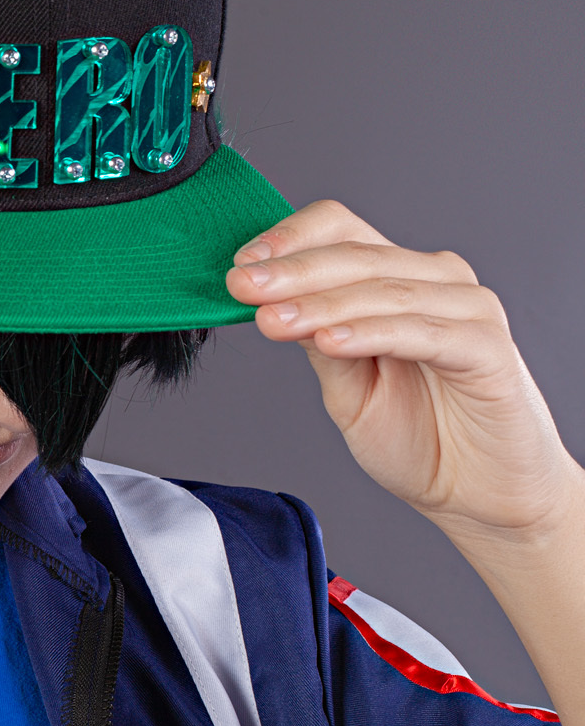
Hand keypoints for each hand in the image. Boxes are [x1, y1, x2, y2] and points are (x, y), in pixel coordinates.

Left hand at [225, 200, 584, 550]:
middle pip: (356, 255)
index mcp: (396, 279)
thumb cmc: (420, 436)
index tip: (239, 265)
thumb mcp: (346, 387)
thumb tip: (267, 303)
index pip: (340, 231)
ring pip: (383, 291)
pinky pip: (422, 331)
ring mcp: (467, 311)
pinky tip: (330, 341)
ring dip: (321, 304)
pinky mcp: (488, 348)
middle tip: (241, 286)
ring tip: (272, 320)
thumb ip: (318, 343)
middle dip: (291, 272)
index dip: (288, 240)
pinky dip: (371, 332)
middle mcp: (435, 282)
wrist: (480, 494)